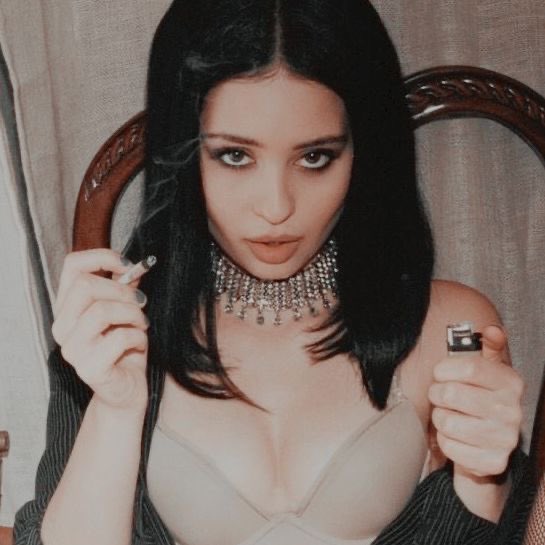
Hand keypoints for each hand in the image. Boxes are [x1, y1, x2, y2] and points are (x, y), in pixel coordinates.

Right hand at [52, 249, 149, 410]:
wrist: (126, 390)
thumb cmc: (124, 349)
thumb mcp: (126, 310)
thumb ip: (126, 286)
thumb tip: (138, 263)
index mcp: (68, 308)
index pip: (72, 266)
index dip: (102, 257)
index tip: (127, 266)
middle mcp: (63, 327)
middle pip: (85, 286)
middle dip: (122, 290)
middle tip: (140, 301)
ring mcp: (73, 350)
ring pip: (101, 310)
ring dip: (132, 313)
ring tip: (141, 323)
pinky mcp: (89, 369)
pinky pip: (119, 338)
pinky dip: (138, 336)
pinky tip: (139, 344)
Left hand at [428, 325, 523, 478]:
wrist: (489, 443)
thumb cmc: (480, 399)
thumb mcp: (486, 371)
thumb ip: (487, 348)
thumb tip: (492, 331)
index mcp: (510, 383)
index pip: (468, 367)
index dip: (445, 369)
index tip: (440, 373)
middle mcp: (512, 411)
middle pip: (451, 394)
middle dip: (438, 394)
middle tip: (442, 396)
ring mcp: (504, 438)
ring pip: (446, 422)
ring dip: (440, 418)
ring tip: (449, 416)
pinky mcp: (492, 462)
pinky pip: (449, 447)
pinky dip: (445, 442)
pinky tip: (456, 437)